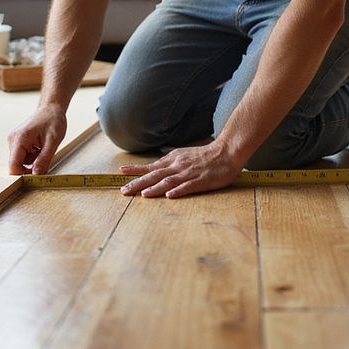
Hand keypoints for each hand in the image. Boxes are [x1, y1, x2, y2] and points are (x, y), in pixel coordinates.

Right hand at [8, 105, 67, 174]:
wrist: (51, 109)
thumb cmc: (53, 121)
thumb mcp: (53, 141)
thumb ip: (44, 159)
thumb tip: (36, 175)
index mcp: (19, 138)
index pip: (13, 165)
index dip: (22, 175)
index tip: (35, 178)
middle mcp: (13, 140)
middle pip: (16, 165)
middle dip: (30, 168)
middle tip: (45, 161)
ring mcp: (14, 141)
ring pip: (21, 162)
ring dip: (33, 161)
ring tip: (44, 150)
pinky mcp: (17, 142)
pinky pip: (23, 156)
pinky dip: (32, 157)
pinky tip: (40, 148)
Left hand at [119, 141, 244, 198]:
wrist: (226, 152)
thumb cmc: (206, 155)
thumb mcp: (185, 154)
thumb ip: (171, 160)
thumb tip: (157, 165)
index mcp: (174, 159)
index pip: (151, 166)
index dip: (136, 170)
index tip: (122, 172)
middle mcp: (178, 166)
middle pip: (155, 175)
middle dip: (138, 183)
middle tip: (124, 191)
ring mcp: (189, 173)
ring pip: (168, 181)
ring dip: (155, 189)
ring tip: (143, 195)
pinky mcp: (201, 181)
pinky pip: (188, 186)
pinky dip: (178, 191)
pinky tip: (170, 196)